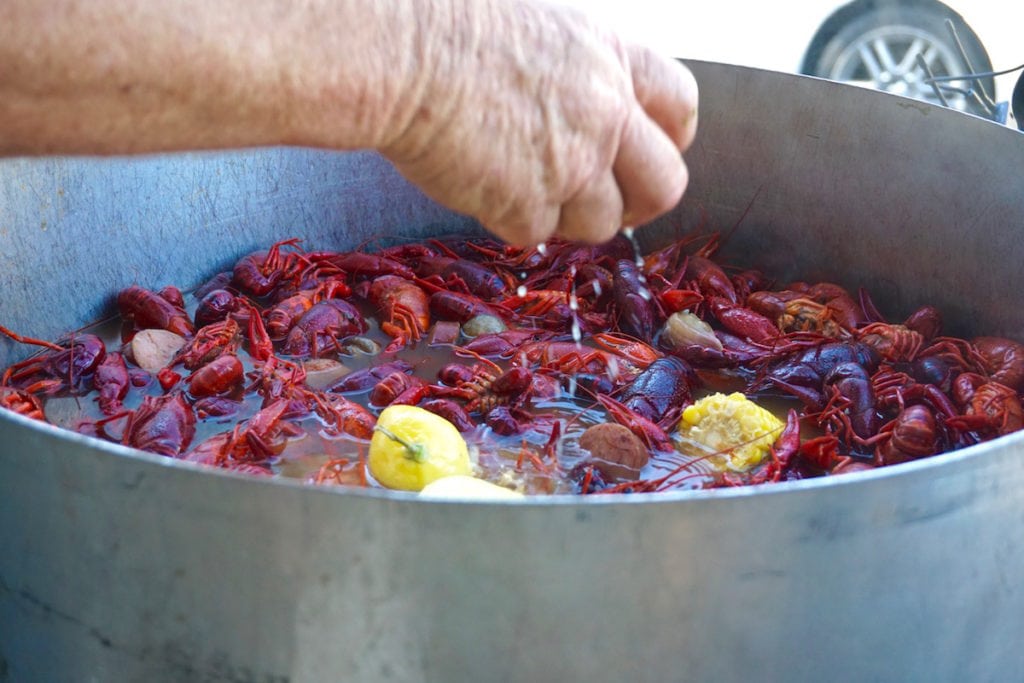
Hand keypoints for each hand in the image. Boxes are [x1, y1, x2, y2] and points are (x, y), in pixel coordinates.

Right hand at [379, 0, 697, 245]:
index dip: (667, 140)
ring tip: (520, 184)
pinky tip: (478, 183)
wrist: (400, 53)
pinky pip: (536, 234)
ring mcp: (572, 164)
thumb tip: (581, 111)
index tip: (643, 152)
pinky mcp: (527, 205)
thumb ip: (578, 72)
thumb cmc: (447, 25)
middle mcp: (606, 114)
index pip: (680, 110)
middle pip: (665, 185)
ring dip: (567, 215)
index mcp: (612, 60)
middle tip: (608, 203)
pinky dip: (510, 219)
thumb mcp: (538, 27)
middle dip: (640, 202)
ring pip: (602, 223)